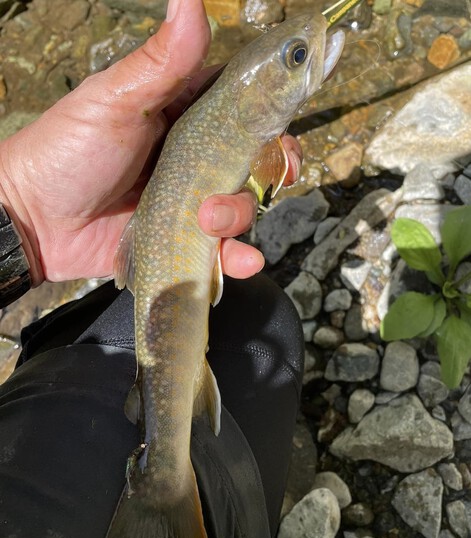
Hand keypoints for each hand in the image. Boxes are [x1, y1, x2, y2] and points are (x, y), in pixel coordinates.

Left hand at [0, 0, 300, 285]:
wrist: (33, 219)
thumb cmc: (68, 150)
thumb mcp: (114, 100)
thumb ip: (160, 61)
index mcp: (187, 115)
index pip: (248, 108)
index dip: (276, 114)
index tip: (287, 123)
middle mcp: (197, 158)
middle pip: (258, 161)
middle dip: (273, 171)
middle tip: (272, 177)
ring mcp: (193, 202)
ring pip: (245, 207)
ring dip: (240, 216)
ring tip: (208, 220)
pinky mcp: (185, 242)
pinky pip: (225, 251)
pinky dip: (239, 259)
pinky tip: (239, 260)